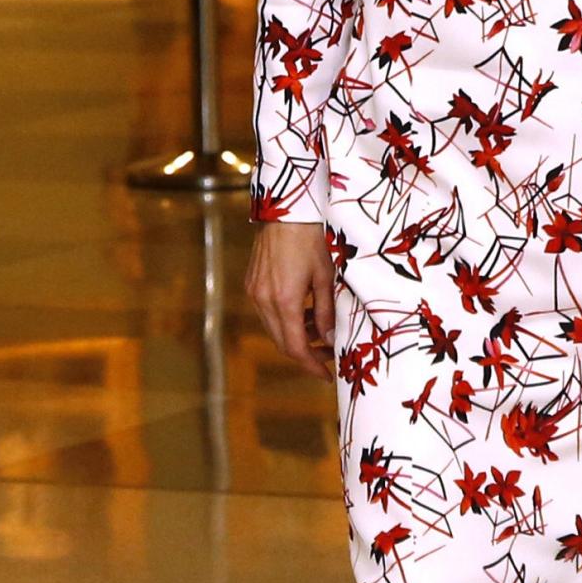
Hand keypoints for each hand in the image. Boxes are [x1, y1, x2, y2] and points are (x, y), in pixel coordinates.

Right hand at [245, 222, 335, 380]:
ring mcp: (255, 290)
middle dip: (305, 352)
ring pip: (273, 328)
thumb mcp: (325, 275)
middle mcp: (263, 299)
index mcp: (284, 300)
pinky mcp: (252, 281)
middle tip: (327, 355)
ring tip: (320, 329)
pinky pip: (267, 311)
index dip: (311, 365)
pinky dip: (285, 319)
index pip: (295, 347)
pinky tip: (303, 310)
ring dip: (295, 334)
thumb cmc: (311, 237)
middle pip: (282, 342)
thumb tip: (329, 339)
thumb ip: (326, 311)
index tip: (327, 375)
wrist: (286, 207)